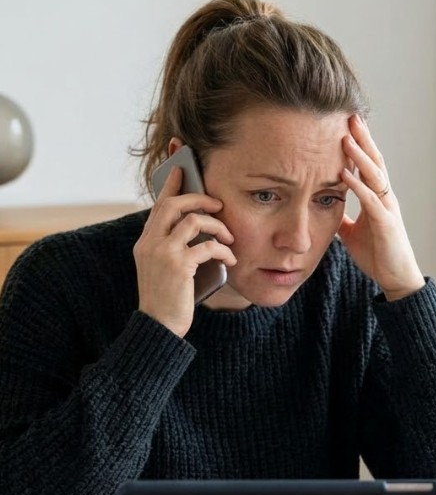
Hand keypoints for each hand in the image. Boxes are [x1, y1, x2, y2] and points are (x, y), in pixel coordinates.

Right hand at [133, 166, 236, 336]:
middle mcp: (150, 243)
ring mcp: (163, 253)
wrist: (160, 326)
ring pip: (194, 221)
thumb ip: (173, 247)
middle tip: (218, 204)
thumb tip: (198, 228)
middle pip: (173, 205)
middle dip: (199, 199)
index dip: (170, 185)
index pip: (158, 205)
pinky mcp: (178, 266)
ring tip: (229, 239)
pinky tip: (231, 259)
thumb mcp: (165, 269)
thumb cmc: (169, 299)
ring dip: (218, 226)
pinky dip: (224, 251)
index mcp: (145, 242)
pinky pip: (208, 246)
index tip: (181, 168)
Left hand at [338, 116, 423, 300]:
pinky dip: (358, 186)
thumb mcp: (352, 232)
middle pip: (375, 161)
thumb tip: (324, 206)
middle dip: (363, 138)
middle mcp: (385, 198)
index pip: (369, 164)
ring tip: (346, 136)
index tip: (347, 123)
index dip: (360, 144)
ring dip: (360, 156)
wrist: (396, 278)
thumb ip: (341, 216)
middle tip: (350, 115)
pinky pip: (370, 201)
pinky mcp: (386, 224)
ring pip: (375, 175)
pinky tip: (344, 173)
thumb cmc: (377, 255)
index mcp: (377, 198)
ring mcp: (387, 209)